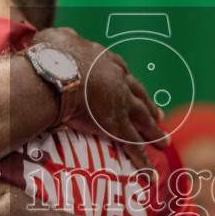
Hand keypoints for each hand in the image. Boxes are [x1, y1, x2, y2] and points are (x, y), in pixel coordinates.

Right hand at [30, 27, 162, 167]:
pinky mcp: (117, 126)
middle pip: (138, 94)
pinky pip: (133, 147)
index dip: (126, 80)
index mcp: (103, 60)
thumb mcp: (56, 39)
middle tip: (159, 115)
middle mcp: (118, 80)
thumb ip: (61, 40)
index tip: (130, 85)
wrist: (55, 74)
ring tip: (164, 142)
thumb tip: (58, 38)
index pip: (120, 70)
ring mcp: (120, 104)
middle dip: (149, 105)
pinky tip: (151, 176)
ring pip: (143, 120)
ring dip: (155, 132)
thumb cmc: (50, 56)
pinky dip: (143, 163)